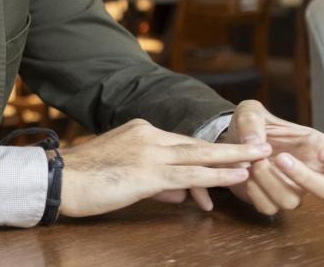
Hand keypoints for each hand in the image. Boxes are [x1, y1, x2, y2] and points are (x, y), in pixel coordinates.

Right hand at [57, 118, 271, 217]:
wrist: (61, 179)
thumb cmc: (86, 179)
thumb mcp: (124, 174)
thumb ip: (155, 180)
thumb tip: (181, 192)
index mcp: (140, 131)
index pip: (182, 142)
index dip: (210, 151)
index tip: (235, 152)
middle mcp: (148, 135)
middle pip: (197, 143)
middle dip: (232, 146)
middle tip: (262, 144)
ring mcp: (150, 152)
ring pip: (199, 155)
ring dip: (234, 158)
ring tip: (261, 157)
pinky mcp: (149, 172)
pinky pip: (190, 174)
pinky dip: (217, 175)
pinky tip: (238, 176)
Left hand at [219, 100, 323, 214]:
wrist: (230, 140)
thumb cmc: (251, 126)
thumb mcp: (249, 112)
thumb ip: (251, 121)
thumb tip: (255, 143)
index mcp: (318, 147)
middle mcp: (311, 171)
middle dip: (306, 178)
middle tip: (281, 158)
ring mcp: (292, 189)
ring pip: (294, 201)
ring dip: (271, 181)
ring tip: (254, 162)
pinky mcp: (270, 200)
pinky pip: (269, 207)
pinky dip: (255, 192)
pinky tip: (245, 174)